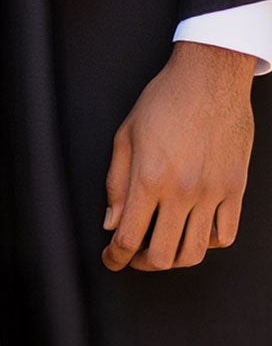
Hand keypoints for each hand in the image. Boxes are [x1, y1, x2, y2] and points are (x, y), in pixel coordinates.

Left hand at [103, 39, 254, 271]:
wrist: (209, 80)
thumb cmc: (163, 101)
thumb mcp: (125, 135)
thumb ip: (116, 183)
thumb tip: (111, 222)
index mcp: (149, 177)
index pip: (129, 236)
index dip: (115, 256)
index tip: (110, 260)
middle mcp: (183, 192)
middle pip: (163, 255)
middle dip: (141, 264)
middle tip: (131, 257)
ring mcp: (213, 194)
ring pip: (196, 252)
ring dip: (174, 260)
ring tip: (160, 251)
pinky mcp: (235, 191)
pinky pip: (225, 235)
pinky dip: (207, 243)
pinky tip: (193, 233)